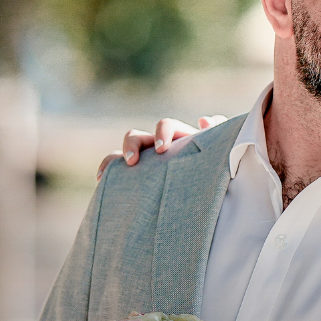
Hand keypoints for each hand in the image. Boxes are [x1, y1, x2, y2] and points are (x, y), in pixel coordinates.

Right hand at [96, 115, 222, 176]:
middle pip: (137, 136)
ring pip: (121, 154)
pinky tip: (101, 179)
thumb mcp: (220, 152)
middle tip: (134, 162)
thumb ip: (219, 133)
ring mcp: (144, 163)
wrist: (208, 200)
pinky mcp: (135, 178)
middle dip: (133, 145)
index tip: (162, 150)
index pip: (165, 127)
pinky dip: (106, 169)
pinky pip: (115, 170)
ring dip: (114, 158)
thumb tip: (204, 120)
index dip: (162, 133)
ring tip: (109, 173)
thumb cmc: (215, 171)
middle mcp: (156, 148)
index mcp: (177, 139)